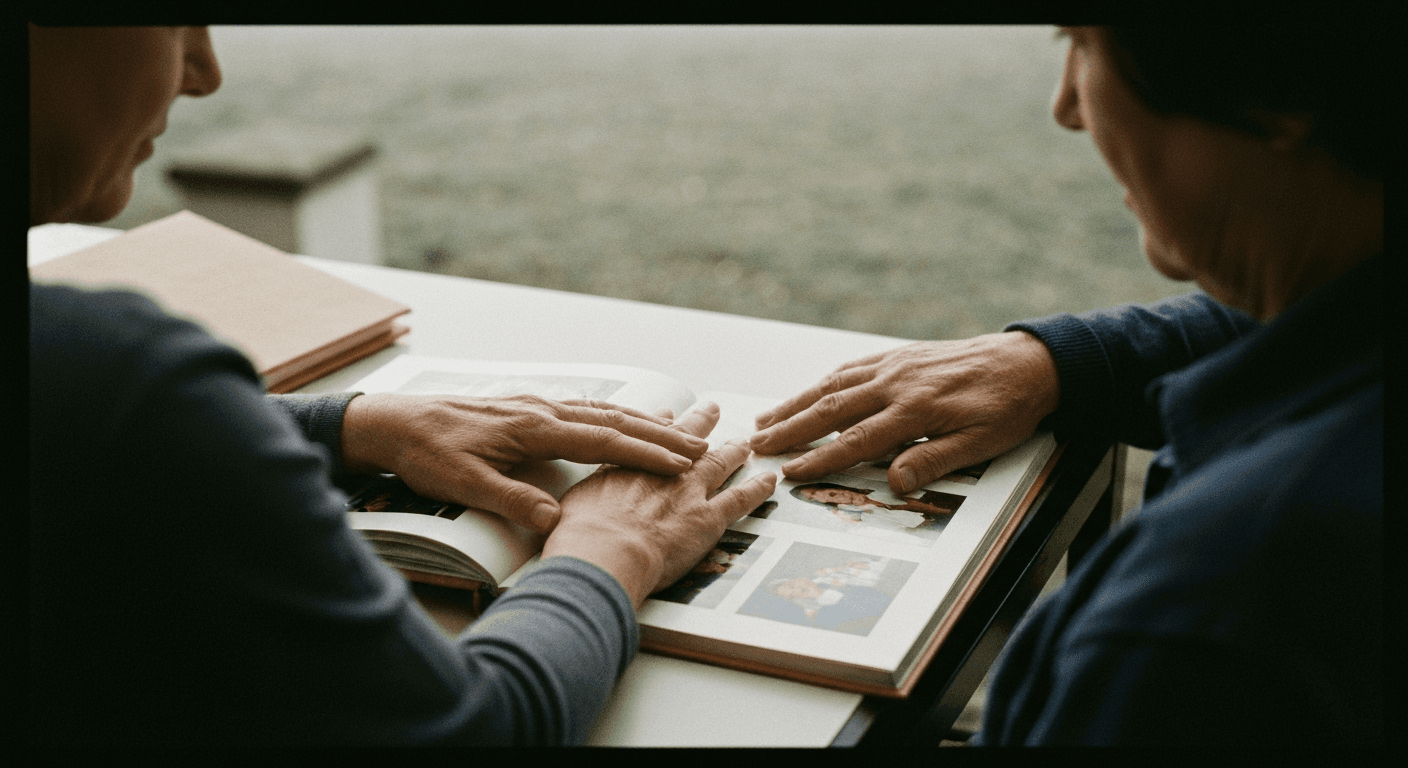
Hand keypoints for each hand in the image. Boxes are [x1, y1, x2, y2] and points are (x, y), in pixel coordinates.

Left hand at [340, 393, 710, 531]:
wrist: (392, 422)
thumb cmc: (425, 453)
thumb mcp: (463, 484)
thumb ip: (511, 500)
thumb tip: (553, 520)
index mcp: (533, 426)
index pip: (602, 440)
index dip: (646, 452)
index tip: (683, 461)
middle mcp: (541, 409)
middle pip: (613, 420)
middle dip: (660, 435)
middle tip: (702, 446)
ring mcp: (536, 405)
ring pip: (602, 412)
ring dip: (642, 423)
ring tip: (679, 434)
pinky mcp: (527, 409)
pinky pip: (584, 411)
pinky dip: (615, 417)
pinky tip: (624, 423)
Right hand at [543, 402, 777, 607]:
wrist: (601, 557)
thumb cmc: (576, 539)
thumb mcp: (559, 511)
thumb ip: (563, 503)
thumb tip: (545, 510)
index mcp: (623, 469)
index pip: (643, 441)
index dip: (656, 427)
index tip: (667, 413)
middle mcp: (657, 473)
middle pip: (683, 440)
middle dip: (698, 423)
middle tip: (711, 407)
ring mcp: (685, 492)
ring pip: (717, 463)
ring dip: (732, 449)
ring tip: (745, 438)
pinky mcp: (707, 518)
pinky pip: (741, 498)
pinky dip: (758, 487)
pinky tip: (770, 478)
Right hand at [749, 331, 1059, 493]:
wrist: (1029, 362)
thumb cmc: (1008, 407)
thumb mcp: (982, 443)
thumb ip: (935, 460)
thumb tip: (895, 482)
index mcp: (916, 410)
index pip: (858, 440)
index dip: (821, 458)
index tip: (790, 471)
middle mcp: (898, 383)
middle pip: (833, 409)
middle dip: (791, 428)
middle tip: (758, 444)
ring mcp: (895, 365)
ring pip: (834, 385)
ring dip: (797, 403)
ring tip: (766, 419)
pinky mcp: (899, 355)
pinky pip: (852, 368)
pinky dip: (823, 381)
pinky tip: (809, 392)